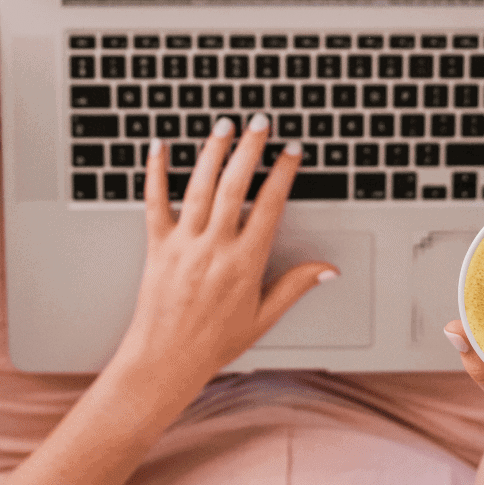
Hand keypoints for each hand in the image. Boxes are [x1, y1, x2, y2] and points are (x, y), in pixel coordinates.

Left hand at [117, 114, 337, 387]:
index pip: (270, 205)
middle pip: (235, 185)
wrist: (165, 361)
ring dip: (213, 151)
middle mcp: (215, 247)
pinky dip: (155, 172)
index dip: (283, 173)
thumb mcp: (264, 317)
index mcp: (245, 263)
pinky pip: (155, 202)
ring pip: (200, 186)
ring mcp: (184, 244)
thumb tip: (328, 269)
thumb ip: (295, 286)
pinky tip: (159, 146)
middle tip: (260, 123)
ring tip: (224, 125)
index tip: (292, 152)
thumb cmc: (214, 344)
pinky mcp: (156, 246)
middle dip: (250, 149)